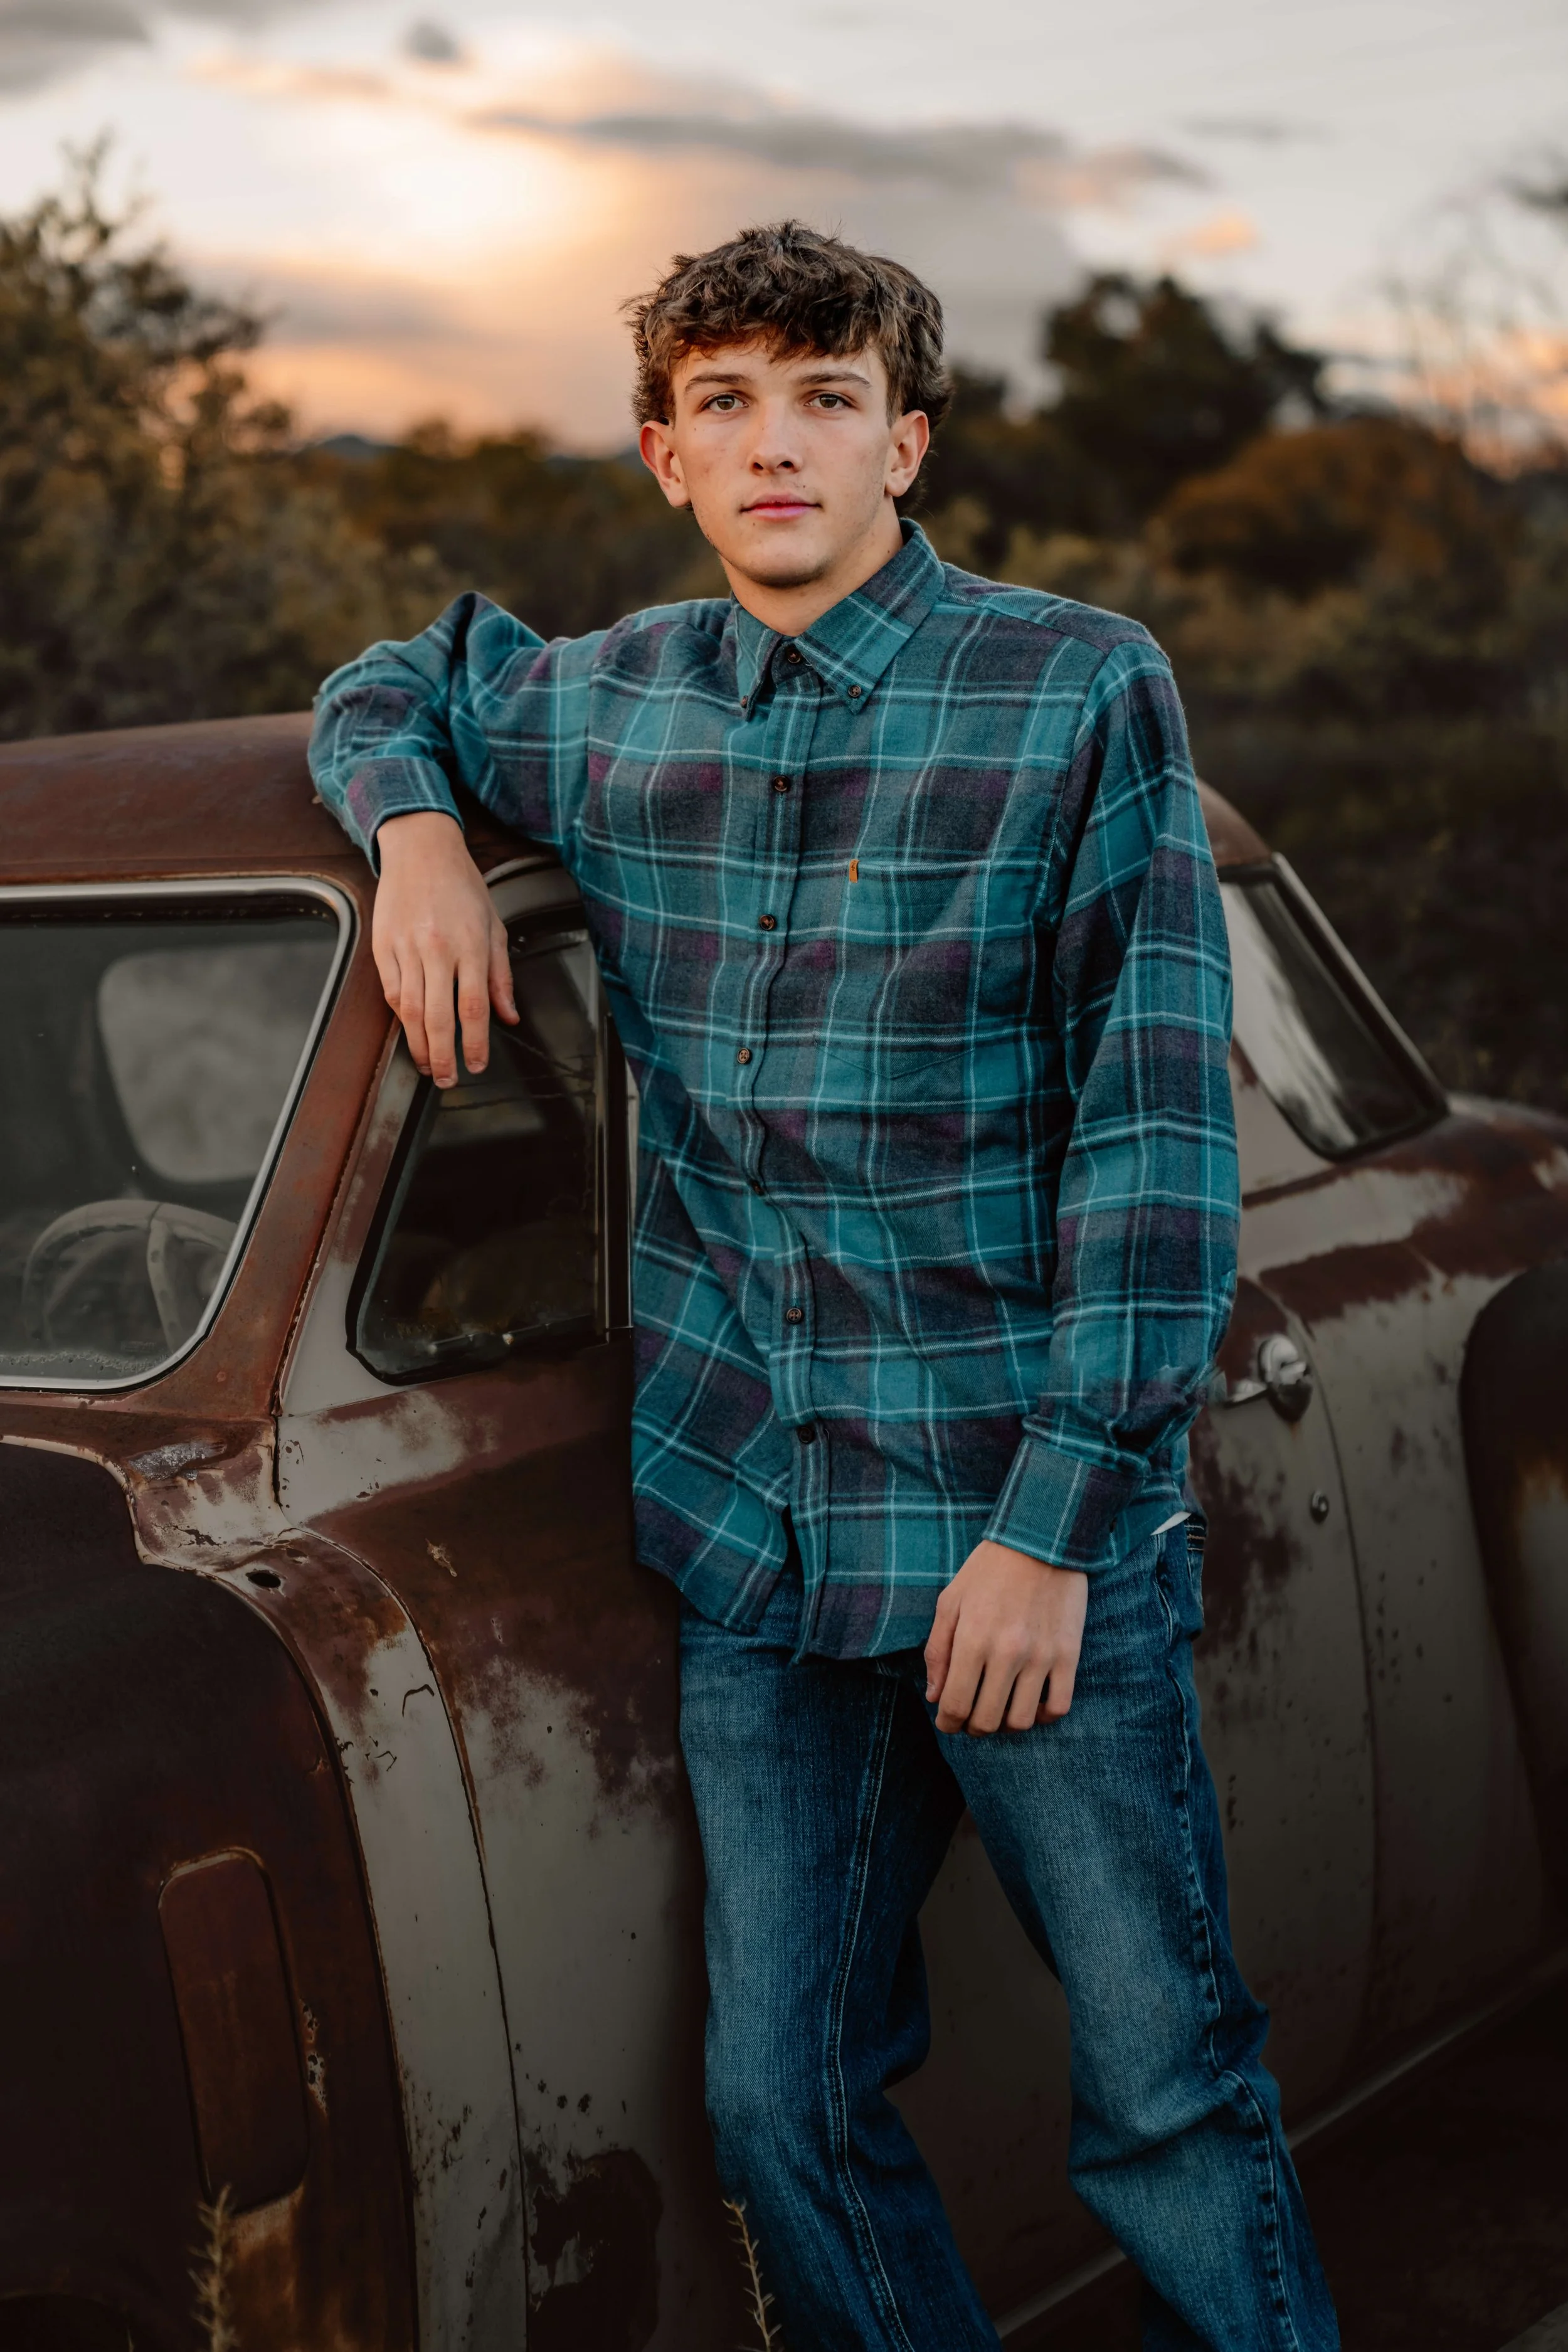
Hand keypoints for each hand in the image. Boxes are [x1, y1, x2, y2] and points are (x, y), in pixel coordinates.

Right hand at [373, 811, 516, 1085]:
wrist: (420, 848)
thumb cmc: (462, 885)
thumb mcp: (494, 926)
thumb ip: (501, 975)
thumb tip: (508, 1015)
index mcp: (470, 943)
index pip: (473, 1006)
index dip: (475, 1042)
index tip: (477, 1065)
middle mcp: (436, 948)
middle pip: (438, 1016)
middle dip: (444, 1055)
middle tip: (449, 1080)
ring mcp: (406, 947)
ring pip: (410, 1010)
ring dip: (419, 1044)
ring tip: (428, 1065)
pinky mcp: (382, 946)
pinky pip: (392, 991)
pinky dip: (401, 1017)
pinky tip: (411, 1031)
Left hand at [924, 1540, 1087, 1734]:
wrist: (1041, 1539)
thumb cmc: (989, 1569)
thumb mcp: (951, 1601)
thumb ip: (938, 1651)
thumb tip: (934, 1695)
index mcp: (973, 1639)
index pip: (955, 1705)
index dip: (947, 1723)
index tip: (947, 1723)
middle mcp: (1007, 1653)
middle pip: (987, 1721)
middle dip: (973, 1727)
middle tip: (971, 1719)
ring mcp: (1041, 1656)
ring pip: (1022, 1721)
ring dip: (1006, 1725)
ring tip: (1000, 1710)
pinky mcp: (1068, 1654)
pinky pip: (1059, 1706)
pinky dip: (1043, 1716)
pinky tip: (1032, 1704)